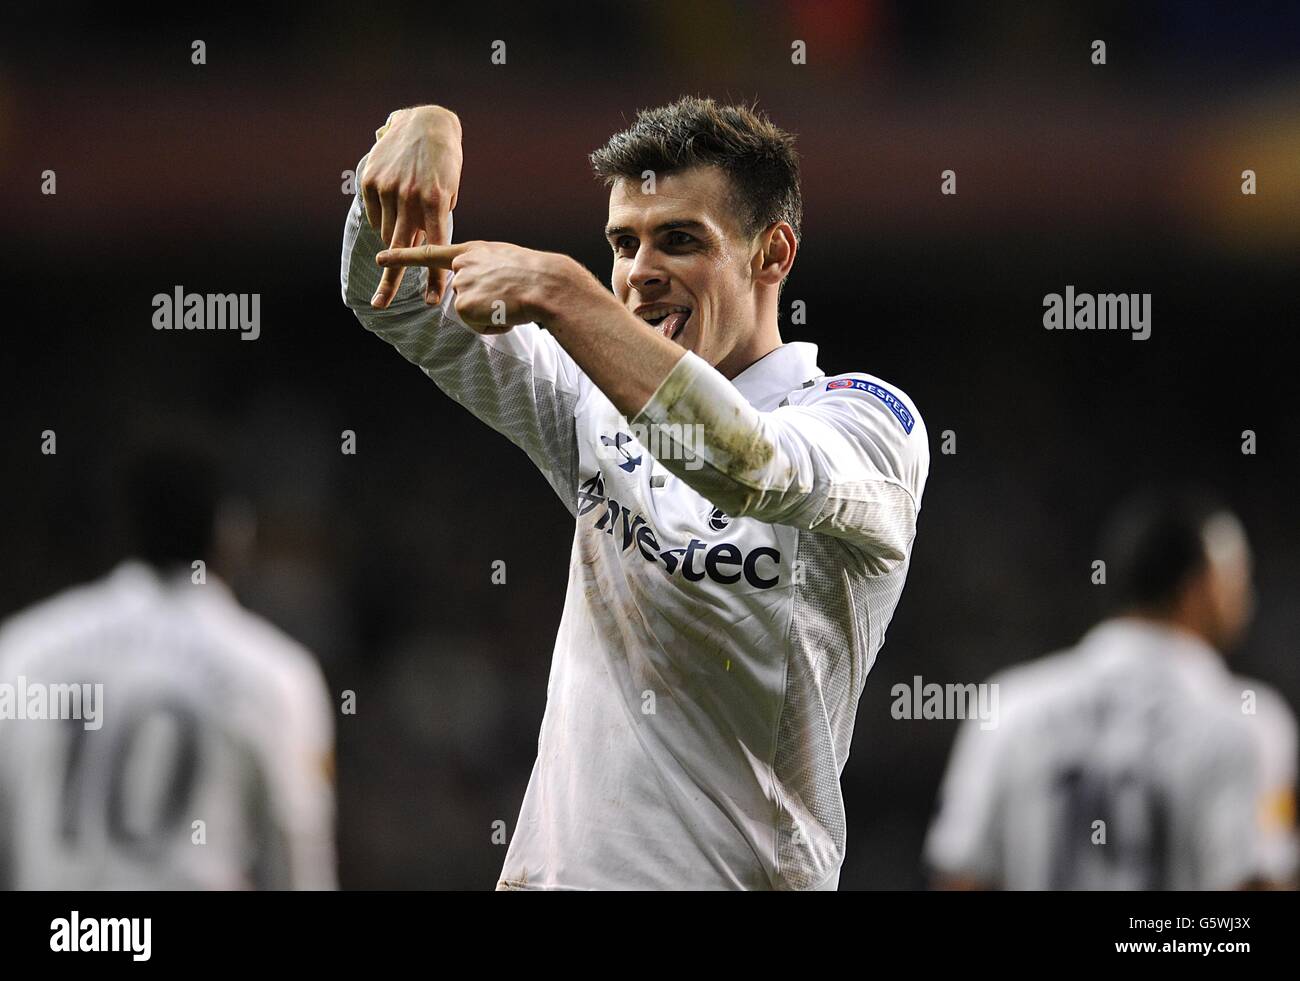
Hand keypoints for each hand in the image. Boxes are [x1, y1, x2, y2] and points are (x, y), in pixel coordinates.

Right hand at [361, 105, 462, 307]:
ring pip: (387, 233)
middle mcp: (410, 198)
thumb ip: (435, 221)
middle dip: (391, 281)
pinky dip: (383, 218)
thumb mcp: (449, 192)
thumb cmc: (445, 164)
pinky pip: (374, 216)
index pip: (435, 249)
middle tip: (380, 304)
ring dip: (395, 239)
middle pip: (400, 250)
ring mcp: (388, 189)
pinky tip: (393, 202)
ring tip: (405, 219)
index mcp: (436, 203)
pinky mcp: (371, 181)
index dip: (434, 278)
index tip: (432, 301)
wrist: (426, 123)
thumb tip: (421, 250)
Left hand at [376, 241, 588, 334]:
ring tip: (511, 302)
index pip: (430, 253)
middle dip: (483, 303)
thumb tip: (483, 291)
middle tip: (507, 296)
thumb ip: (485, 269)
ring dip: (491, 315)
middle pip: (462, 295)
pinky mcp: (464, 306)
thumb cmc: (535, 274)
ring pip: (471, 314)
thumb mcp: (505, 260)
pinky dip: (494, 325)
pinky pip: (478, 326)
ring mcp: (461, 285)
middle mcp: (461, 266)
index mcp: (472, 251)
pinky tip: (507, 312)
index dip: (403, 255)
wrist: (545, 284)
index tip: (381, 257)